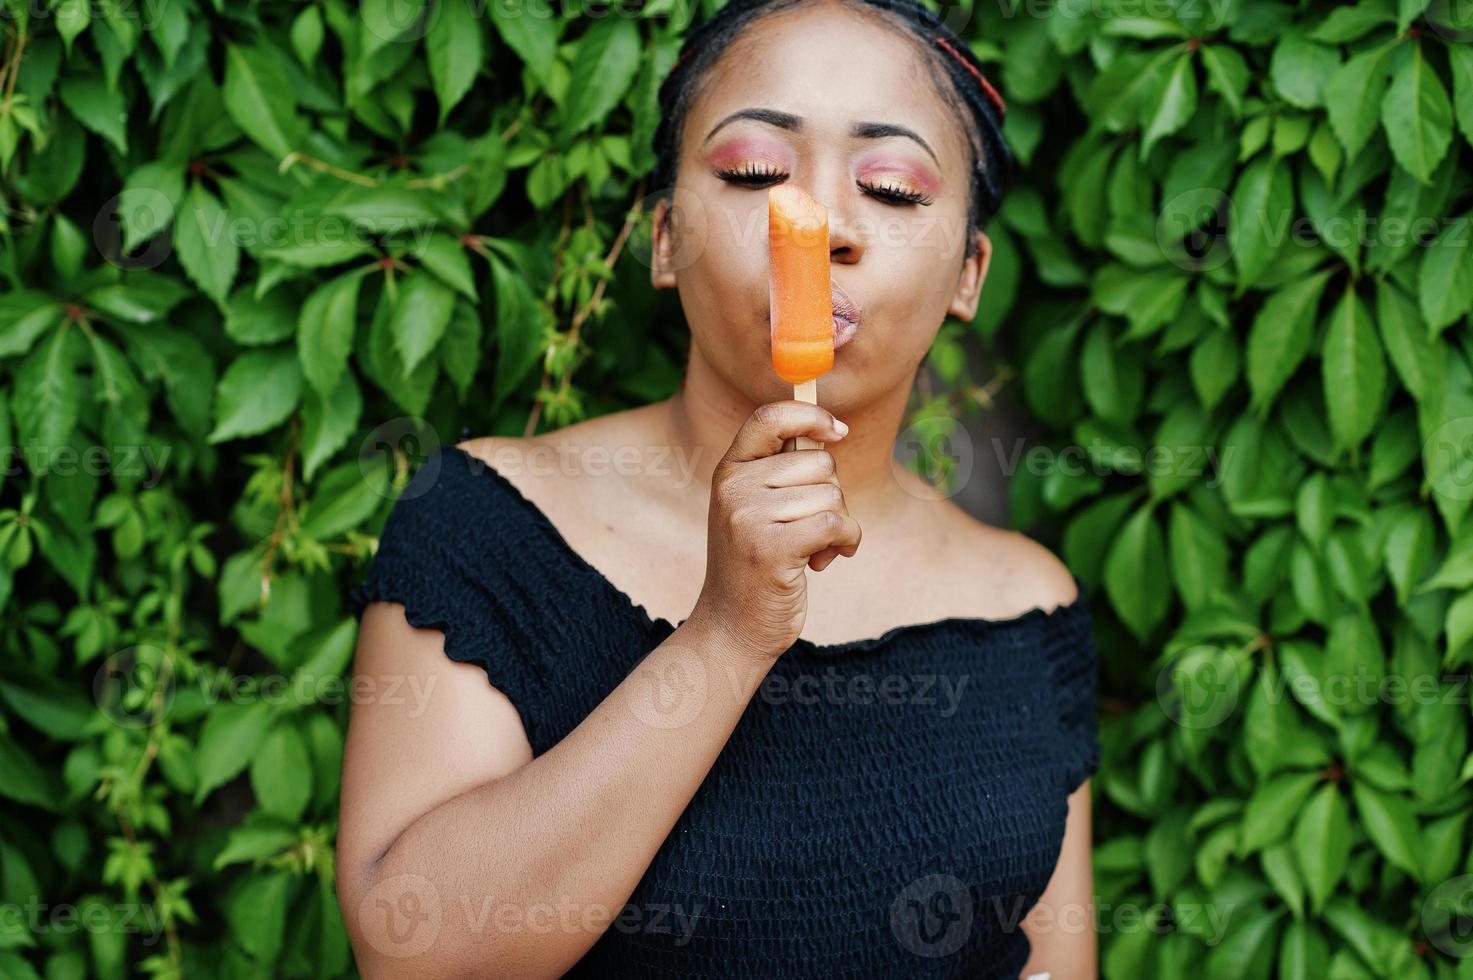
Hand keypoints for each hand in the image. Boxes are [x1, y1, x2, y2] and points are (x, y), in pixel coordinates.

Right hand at [688, 401, 861, 660]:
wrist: (732, 627)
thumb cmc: (755, 565)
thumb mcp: (755, 509)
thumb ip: (781, 471)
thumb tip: (831, 428)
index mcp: (728, 471)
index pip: (769, 417)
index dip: (810, 414)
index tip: (838, 431)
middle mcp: (734, 488)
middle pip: (818, 461)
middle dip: (830, 494)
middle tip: (810, 527)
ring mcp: (750, 518)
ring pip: (832, 494)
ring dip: (839, 524)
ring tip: (813, 549)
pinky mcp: (773, 549)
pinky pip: (837, 522)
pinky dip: (847, 541)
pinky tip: (829, 559)